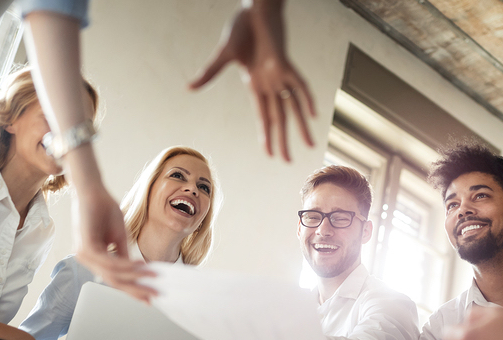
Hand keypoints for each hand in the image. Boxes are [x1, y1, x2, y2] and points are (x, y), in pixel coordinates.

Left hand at [73, 186, 156, 301]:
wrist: (92, 190)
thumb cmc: (103, 209)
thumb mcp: (118, 236)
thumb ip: (123, 255)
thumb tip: (136, 271)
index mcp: (94, 258)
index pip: (115, 279)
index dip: (133, 288)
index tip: (150, 295)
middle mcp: (86, 259)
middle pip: (114, 282)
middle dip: (135, 289)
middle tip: (154, 296)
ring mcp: (84, 254)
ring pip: (112, 274)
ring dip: (135, 277)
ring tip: (153, 278)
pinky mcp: (86, 247)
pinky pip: (109, 262)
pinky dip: (126, 266)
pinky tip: (140, 265)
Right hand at [189, 4, 315, 161]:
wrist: (255, 8)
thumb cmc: (241, 29)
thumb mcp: (224, 55)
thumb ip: (210, 73)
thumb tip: (189, 88)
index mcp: (256, 85)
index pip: (264, 116)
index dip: (267, 136)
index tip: (270, 155)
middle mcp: (270, 84)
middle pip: (279, 117)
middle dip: (283, 140)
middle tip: (287, 161)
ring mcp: (279, 75)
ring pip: (293, 106)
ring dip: (300, 126)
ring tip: (309, 144)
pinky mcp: (285, 62)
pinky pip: (299, 84)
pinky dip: (306, 97)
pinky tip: (313, 113)